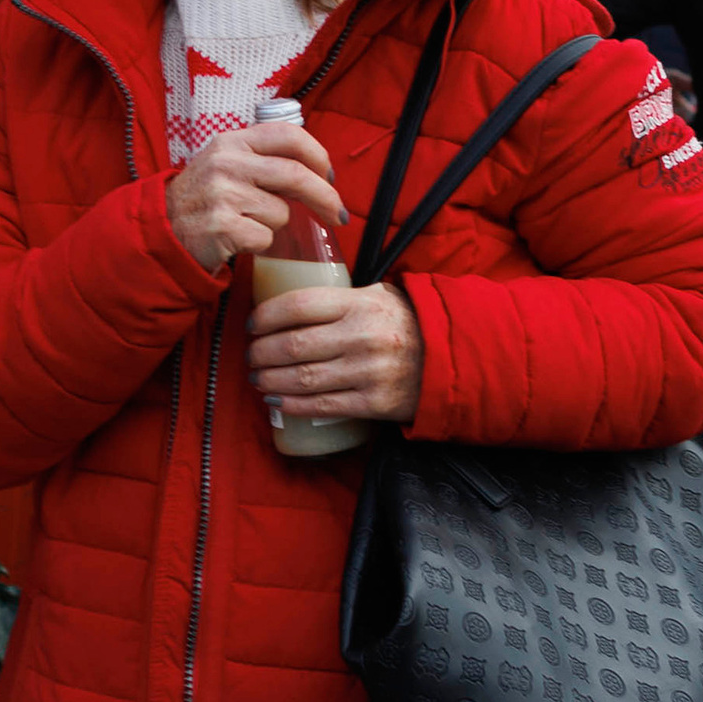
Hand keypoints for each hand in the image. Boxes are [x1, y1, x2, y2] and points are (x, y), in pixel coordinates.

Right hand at [166, 119, 343, 275]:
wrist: (165, 229)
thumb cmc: (205, 198)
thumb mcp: (226, 164)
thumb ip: (263, 160)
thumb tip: (318, 174)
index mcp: (232, 142)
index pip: (288, 135)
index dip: (318, 155)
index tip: (329, 176)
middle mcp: (227, 163)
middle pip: (296, 175)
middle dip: (325, 197)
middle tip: (337, 214)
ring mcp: (223, 194)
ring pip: (281, 212)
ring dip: (275, 224)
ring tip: (247, 222)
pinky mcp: (222, 226)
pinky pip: (265, 238)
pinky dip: (259, 243)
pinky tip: (238, 238)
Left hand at [247, 275, 424, 426]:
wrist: (451, 358)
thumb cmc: (405, 322)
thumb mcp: (377, 295)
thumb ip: (338, 297)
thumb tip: (288, 302)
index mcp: (359, 303)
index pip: (298, 305)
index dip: (266, 316)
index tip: (252, 324)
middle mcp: (362, 336)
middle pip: (294, 345)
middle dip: (262, 352)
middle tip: (250, 355)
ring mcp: (368, 372)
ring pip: (303, 378)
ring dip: (270, 379)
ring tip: (257, 377)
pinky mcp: (374, 403)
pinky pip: (322, 406)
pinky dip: (293, 404)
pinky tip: (276, 400)